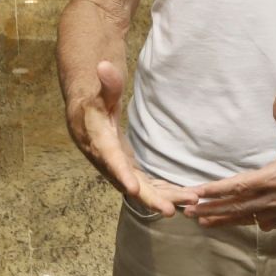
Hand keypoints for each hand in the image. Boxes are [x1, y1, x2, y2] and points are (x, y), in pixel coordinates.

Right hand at [67, 60, 195, 214]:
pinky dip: (162, 192)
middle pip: (128, 182)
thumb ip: (107, 81)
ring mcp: (117, 167)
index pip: (109, 158)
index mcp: (97, 139)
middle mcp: (106, 160)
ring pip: (140, 187)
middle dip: (150, 197)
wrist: (83, 110)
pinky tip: (183, 197)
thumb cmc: (94, 96)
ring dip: (163, 197)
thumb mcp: (101, 88)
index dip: (120, 173)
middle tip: (172, 209)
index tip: (133, 189)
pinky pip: (145, 184)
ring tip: (191, 201)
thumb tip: (104, 66)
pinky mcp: (127, 168)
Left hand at [185, 92, 275, 228]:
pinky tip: (236, 222)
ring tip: (203, 221)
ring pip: (249, 218)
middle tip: (188, 212)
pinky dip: (248, 222)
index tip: (197, 193)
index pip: (240, 186)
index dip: (217, 191)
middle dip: (212, 209)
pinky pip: (265, 222)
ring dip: (225, 219)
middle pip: (238, 207)